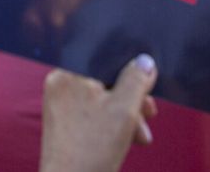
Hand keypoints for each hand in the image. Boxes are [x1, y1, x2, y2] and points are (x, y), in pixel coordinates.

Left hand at [39, 55, 157, 171]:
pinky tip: (127, 141)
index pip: (106, 59)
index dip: (131, 71)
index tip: (149, 86)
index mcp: (68, 74)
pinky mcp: (64, 124)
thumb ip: (137, 81)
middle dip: (132, 99)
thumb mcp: (125, 111)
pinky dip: (111, 124)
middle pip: (105, 81)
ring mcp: (60, 105)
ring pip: (102, 99)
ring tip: (141, 137)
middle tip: (149, 113)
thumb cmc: (92, 150)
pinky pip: (93, 114)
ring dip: (126, 115)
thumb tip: (145, 61)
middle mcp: (60, 85)